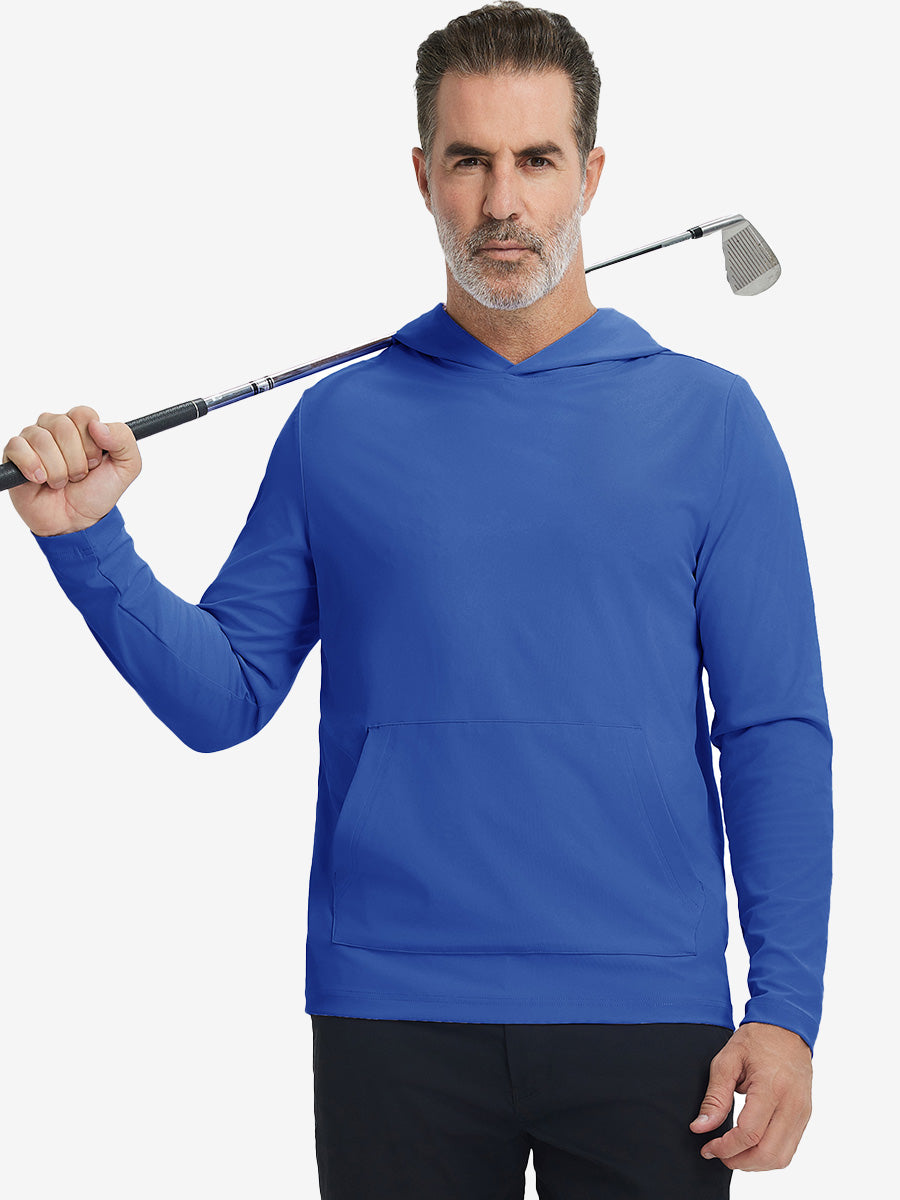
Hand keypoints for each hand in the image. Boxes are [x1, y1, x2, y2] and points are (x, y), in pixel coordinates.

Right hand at [4, 406, 141, 536]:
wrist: (76, 521)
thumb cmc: (97, 492)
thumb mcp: (127, 467)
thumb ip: (124, 440)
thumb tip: (97, 425)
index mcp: (81, 425)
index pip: (83, 414)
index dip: (91, 443)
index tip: (95, 462)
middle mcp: (55, 427)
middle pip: (62, 426)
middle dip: (76, 460)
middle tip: (78, 476)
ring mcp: (33, 439)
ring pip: (41, 439)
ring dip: (57, 470)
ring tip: (61, 482)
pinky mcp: (14, 454)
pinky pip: (17, 447)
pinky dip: (32, 467)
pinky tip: (40, 479)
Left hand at [690, 1022, 812, 1170]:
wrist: (786, 1028)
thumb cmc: (756, 1041)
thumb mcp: (726, 1060)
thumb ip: (715, 1097)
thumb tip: (700, 1127)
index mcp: (771, 1087)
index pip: (749, 1134)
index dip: (726, 1147)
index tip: (707, 1147)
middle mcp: (792, 1104)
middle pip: (768, 1153)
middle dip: (739, 1161)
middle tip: (718, 1153)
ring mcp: (802, 1112)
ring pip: (781, 1158)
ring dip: (755, 1164)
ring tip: (733, 1153)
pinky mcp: (805, 1116)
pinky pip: (789, 1148)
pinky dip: (768, 1156)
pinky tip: (751, 1147)